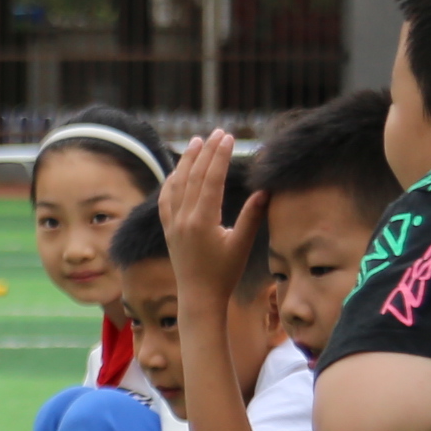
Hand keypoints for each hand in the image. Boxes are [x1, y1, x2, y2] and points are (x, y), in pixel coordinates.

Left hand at [159, 130, 259, 310]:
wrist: (199, 297)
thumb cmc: (225, 274)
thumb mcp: (242, 245)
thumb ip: (252, 217)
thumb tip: (265, 191)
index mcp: (202, 221)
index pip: (211, 180)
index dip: (220, 156)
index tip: (228, 138)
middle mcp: (183, 218)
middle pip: (194, 176)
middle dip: (206, 152)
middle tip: (218, 133)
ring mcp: (173, 223)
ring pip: (177, 184)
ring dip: (187, 161)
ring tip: (197, 141)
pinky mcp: (168, 229)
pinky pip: (166, 199)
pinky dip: (171, 181)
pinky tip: (177, 171)